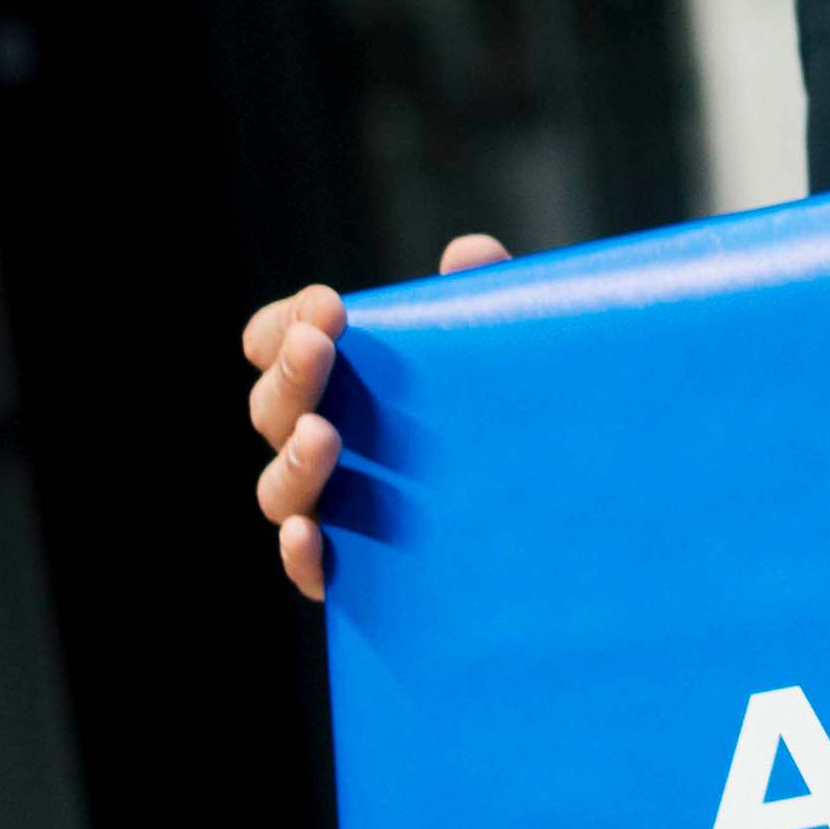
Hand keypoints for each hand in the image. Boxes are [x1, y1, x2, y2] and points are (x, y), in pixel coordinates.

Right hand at [241, 237, 504, 598]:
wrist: (558, 526)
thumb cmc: (504, 419)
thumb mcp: (500, 358)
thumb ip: (482, 302)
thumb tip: (470, 254)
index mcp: (337, 385)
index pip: (277, 345)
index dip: (287, 323)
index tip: (329, 306)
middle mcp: (319, 447)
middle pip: (271, 411)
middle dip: (292, 375)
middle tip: (320, 344)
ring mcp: (331, 511)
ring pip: (278, 490)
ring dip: (292, 459)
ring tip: (323, 436)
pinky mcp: (353, 575)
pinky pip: (310, 569)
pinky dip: (300, 552)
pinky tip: (309, 533)